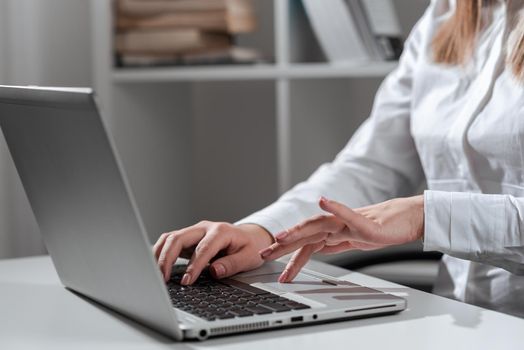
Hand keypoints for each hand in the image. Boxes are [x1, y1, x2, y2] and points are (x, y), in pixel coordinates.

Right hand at [153, 222, 272, 284]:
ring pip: (170, 238)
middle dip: (168, 258)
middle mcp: (204, 228)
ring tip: (156, 274)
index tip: (187, 281)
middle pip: (179, 237)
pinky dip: (160, 252)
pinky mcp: (188, 238)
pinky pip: (170, 242)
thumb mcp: (249, 257)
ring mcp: (194, 232)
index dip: (193, 265)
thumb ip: (232, 264)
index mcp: (221, 231)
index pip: (203, 248)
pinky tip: (156, 266)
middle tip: (163, 278)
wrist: (250, 237)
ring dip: (160, 254)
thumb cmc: (250, 247)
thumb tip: (215, 271)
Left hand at [259, 195, 423, 282]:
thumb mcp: (352, 241)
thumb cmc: (382, 228)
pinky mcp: (366, 222)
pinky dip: (335, 207)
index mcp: (333, 232)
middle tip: (263, 254)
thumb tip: (315, 249)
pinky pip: (349, 214)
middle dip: (283, 245)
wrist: (408, 219)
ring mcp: (350, 222)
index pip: (305, 242)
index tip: (269, 261)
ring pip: (319, 225)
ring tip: (282, 236)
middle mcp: (337, 224)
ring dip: (299, 229)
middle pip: (305, 234)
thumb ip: (333, 243)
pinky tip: (323, 201)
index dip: (287, 252)